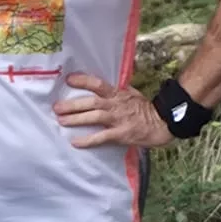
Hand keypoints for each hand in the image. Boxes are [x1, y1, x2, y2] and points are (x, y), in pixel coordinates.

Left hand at [54, 72, 174, 149]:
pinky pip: (101, 137)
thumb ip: (117, 92)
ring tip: (62, 121)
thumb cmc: (147, 109)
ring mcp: (118, 119)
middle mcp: (116, 105)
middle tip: (57, 107)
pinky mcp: (121, 134)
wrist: (163, 123)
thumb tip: (102, 87)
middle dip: (72, 104)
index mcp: (119, 93)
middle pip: (91, 102)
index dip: (83, 81)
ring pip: (94, 117)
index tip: (68, 79)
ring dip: (76, 119)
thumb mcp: (133, 94)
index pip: (98, 84)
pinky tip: (75, 142)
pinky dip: (88, 140)